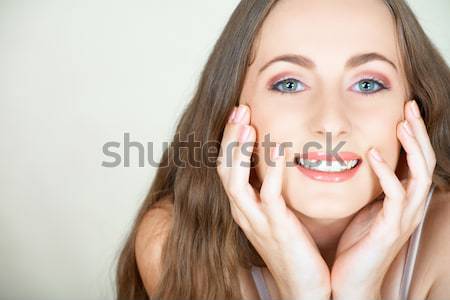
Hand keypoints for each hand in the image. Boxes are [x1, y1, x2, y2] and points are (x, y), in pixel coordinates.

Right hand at [217, 104, 330, 299]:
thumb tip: (272, 162)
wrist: (302, 286)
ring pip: (235, 180)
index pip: (226, 167)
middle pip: (224, 168)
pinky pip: (268, 195)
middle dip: (229, 137)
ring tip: (248, 124)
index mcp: (243, 207)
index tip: (239, 115)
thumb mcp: (274, 215)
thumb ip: (268, 190)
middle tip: (240, 109)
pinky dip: (270, 171)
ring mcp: (256, 220)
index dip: (229, 140)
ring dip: (239, 150)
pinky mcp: (276, 227)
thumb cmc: (292, 248)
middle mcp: (243, 212)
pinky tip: (278, 150)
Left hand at [331, 100, 435, 299]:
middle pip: (424, 162)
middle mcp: (409, 206)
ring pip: (419, 175)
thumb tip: (362, 161)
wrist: (351, 279)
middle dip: (418, 133)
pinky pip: (395, 195)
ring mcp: (403, 217)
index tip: (404, 110)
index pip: (416, 160)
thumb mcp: (366, 208)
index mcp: (403, 200)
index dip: (414, 135)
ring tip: (401, 123)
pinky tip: (374, 155)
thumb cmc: (356, 244)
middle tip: (409, 106)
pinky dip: (387, 172)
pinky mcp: (390, 227)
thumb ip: (372, 187)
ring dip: (412, 147)